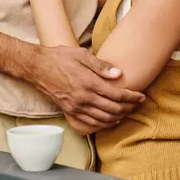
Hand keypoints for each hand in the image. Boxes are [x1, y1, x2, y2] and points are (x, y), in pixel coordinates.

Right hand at [30, 45, 144, 131]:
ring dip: (118, 117)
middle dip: (129, 108)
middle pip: (113, 109)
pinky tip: (110, 120)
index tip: (141, 96)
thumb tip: (119, 74)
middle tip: (138, 105)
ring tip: (128, 112)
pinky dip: (104, 124)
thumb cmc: (60, 57)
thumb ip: (101, 66)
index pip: (117, 95)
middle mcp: (84, 98)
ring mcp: (76, 107)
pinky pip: (90, 123)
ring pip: (103, 119)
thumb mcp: (81, 55)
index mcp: (89, 83)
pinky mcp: (70, 111)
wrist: (37, 68)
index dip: (132, 97)